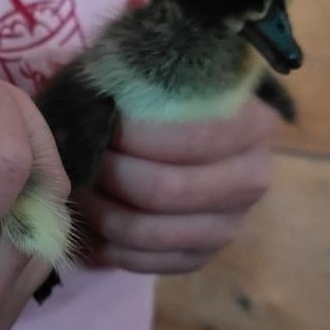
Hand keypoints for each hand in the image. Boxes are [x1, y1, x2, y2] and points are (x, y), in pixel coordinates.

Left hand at [77, 97, 276, 274]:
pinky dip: (109, 247)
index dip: (130, 135)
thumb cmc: (160, 91)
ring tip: (77, 189)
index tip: (96, 121)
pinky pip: (148, 263)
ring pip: (150, 233)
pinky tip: (92, 222)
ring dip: (101, 213)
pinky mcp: (203, 255)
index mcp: (252, 124)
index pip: (186, 139)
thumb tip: (90, 106)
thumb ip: (132, 78)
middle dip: (108, 176)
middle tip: (76, 160)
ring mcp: (230, 224)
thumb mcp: (153, 67)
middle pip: (164, 190)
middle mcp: (252, 179)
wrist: (187, 123)